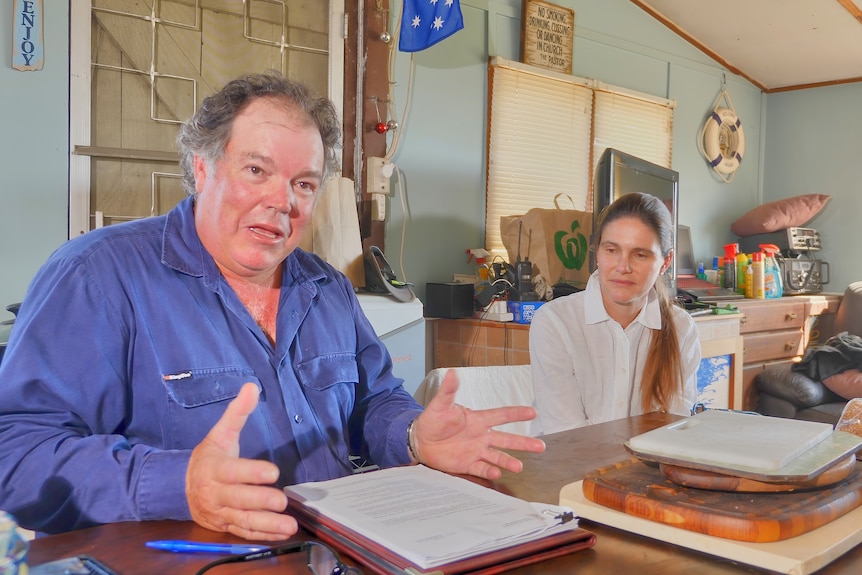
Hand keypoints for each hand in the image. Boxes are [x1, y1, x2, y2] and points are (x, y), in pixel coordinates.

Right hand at [186, 382, 296, 539]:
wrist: (180, 487)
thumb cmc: (208, 458)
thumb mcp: (220, 433)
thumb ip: (237, 413)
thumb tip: (251, 387)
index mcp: (215, 469)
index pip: (233, 472)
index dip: (252, 472)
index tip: (272, 471)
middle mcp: (216, 494)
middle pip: (238, 499)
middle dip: (260, 501)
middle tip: (282, 501)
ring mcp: (221, 513)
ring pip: (243, 520)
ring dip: (267, 524)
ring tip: (289, 525)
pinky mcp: (226, 526)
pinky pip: (245, 533)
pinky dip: (264, 536)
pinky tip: (282, 534)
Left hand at [412, 370, 544, 479]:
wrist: (420, 440)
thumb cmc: (432, 420)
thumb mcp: (440, 404)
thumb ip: (448, 391)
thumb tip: (452, 372)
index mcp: (478, 420)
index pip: (501, 415)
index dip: (517, 414)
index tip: (533, 412)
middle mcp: (481, 436)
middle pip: (507, 439)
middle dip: (524, 443)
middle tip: (541, 446)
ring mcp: (476, 451)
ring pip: (497, 457)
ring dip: (508, 461)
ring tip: (519, 467)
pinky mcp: (467, 464)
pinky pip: (482, 468)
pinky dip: (489, 471)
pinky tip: (497, 473)